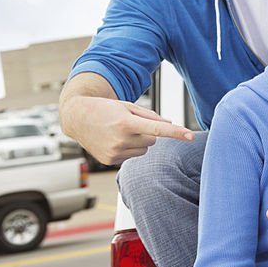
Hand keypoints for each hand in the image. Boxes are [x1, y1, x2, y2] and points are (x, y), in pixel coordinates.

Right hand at [70, 96, 193, 165]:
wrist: (77, 117)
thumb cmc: (105, 109)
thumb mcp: (128, 106)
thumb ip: (151, 115)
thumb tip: (170, 123)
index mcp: (127, 122)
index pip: (158, 129)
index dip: (176, 132)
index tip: (191, 136)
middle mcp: (121, 139)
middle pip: (153, 140)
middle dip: (146, 132)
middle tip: (129, 124)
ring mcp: (115, 152)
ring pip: (144, 149)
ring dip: (138, 141)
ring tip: (120, 132)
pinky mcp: (110, 160)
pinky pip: (132, 156)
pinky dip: (128, 149)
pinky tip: (114, 140)